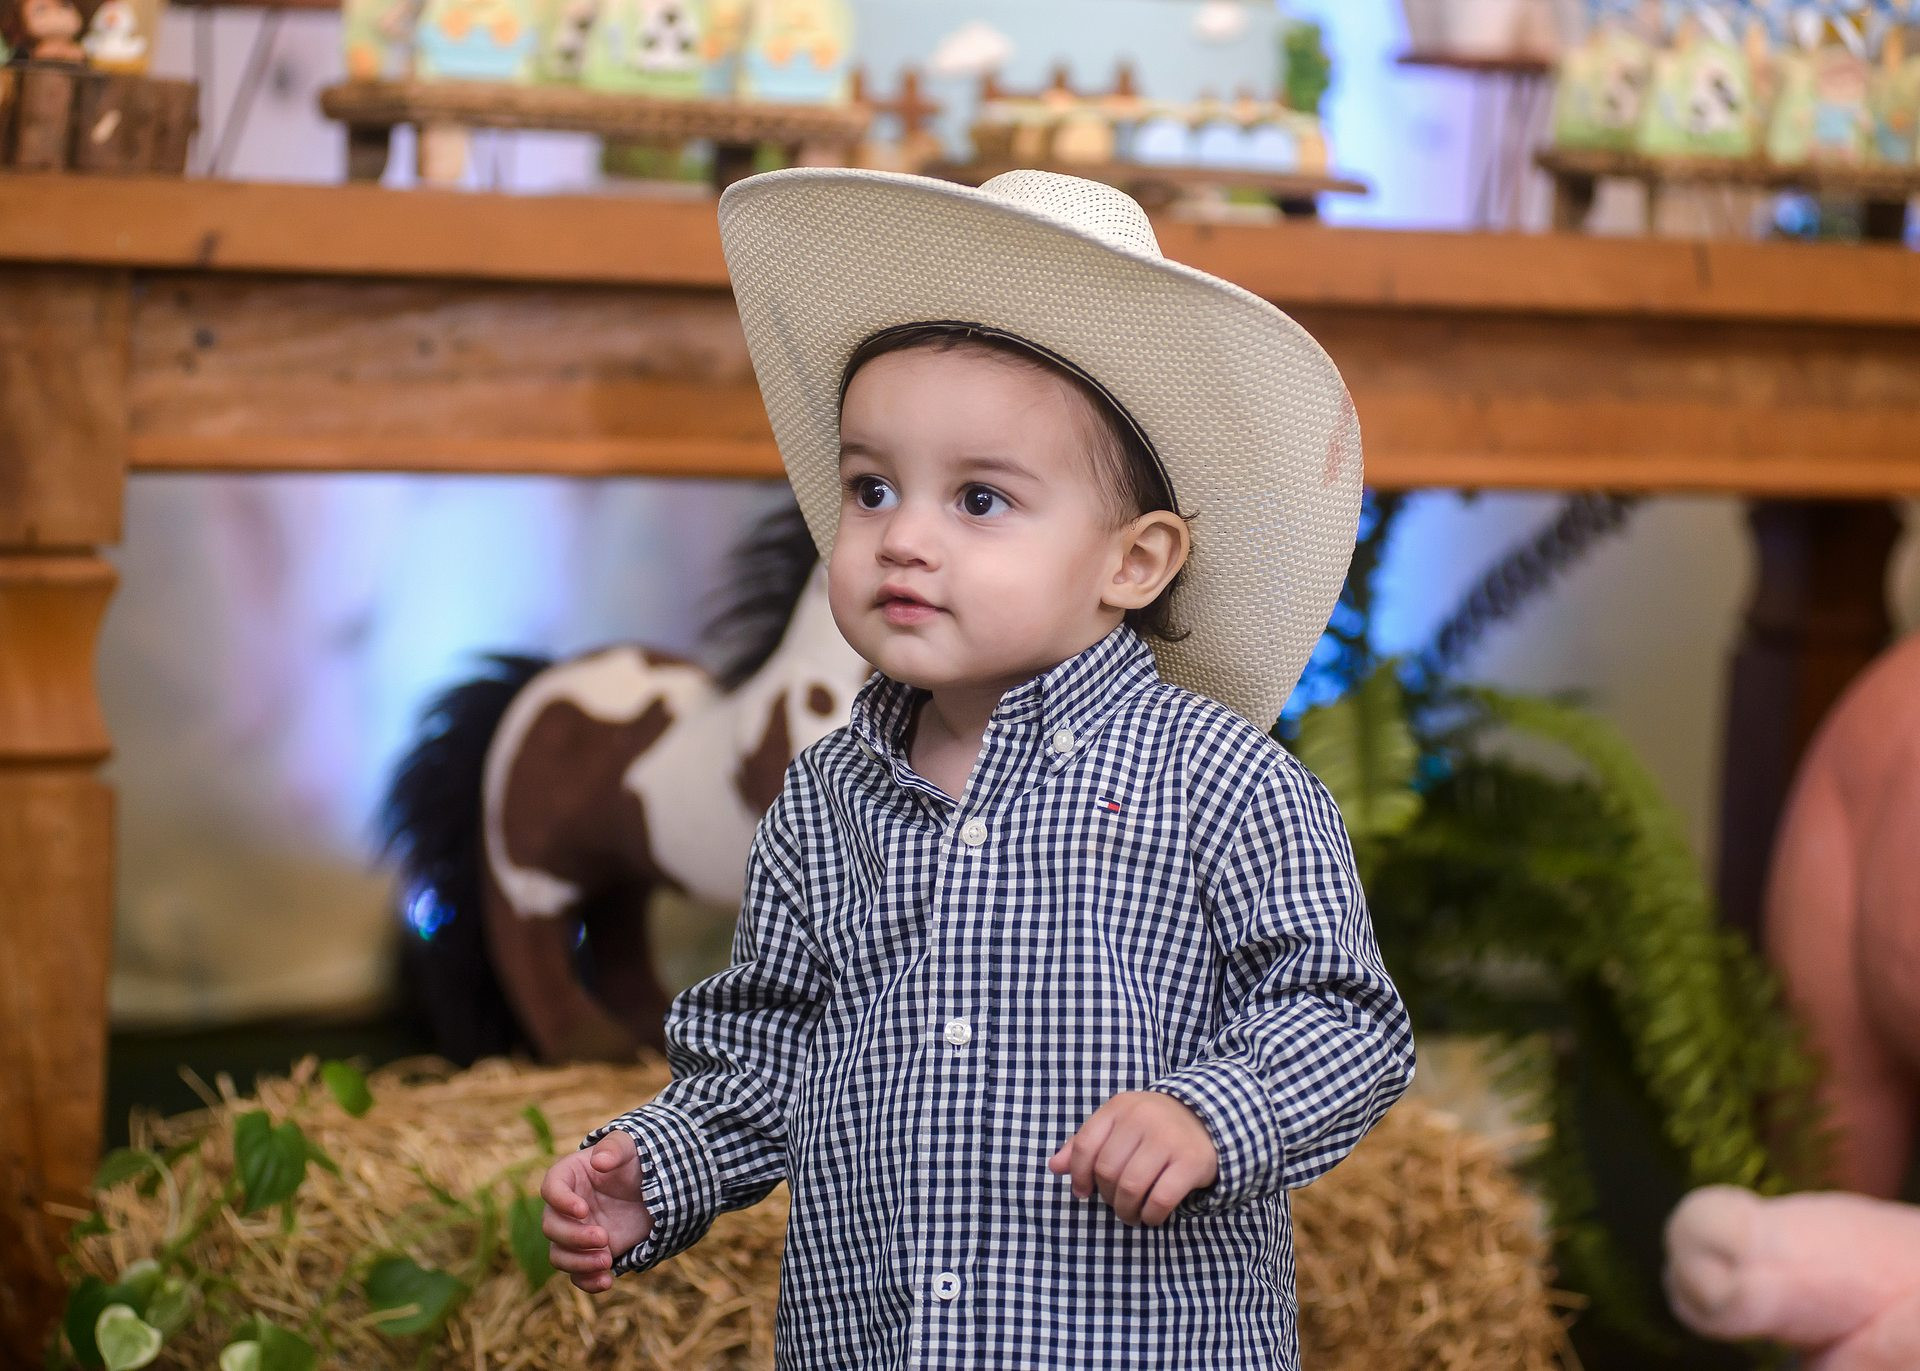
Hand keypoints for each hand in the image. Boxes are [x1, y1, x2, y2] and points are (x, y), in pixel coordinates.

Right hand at [540, 1131, 654, 1292]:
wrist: (653, 1190)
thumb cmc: (635, 1161)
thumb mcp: (628, 1147)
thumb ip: (613, 1149)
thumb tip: (599, 1161)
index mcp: (568, 1177)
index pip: (550, 1189)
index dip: (561, 1202)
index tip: (583, 1210)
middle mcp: (565, 1209)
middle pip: (551, 1228)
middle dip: (574, 1237)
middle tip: (604, 1237)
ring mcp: (576, 1233)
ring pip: (559, 1255)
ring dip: (579, 1263)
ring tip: (607, 1261)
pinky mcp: (589, 1253)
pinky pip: (577, 1274)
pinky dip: (588, 1282)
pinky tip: (607, 1281)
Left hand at [1047, 1091, 1218, 1226]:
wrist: (1208, 1119)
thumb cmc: (1153, 1127)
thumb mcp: (1119, 1125)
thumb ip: (1086, 1144)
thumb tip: (1054, 1167)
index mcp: (1120, 1108)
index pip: (1085, 1145)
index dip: (1079, 1175)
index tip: (1083, 1192)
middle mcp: (1142, 1118)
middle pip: (1107, 1171)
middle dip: (1107, 1197)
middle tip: (1116, 1203)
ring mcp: (1168, 1139)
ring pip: (1131, 1187)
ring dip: (1126, 1210)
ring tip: (1131, 1214)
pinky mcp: (1191, 1161)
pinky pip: (1160, 1199)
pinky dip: (1151, 1215)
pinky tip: (1151, 1216)